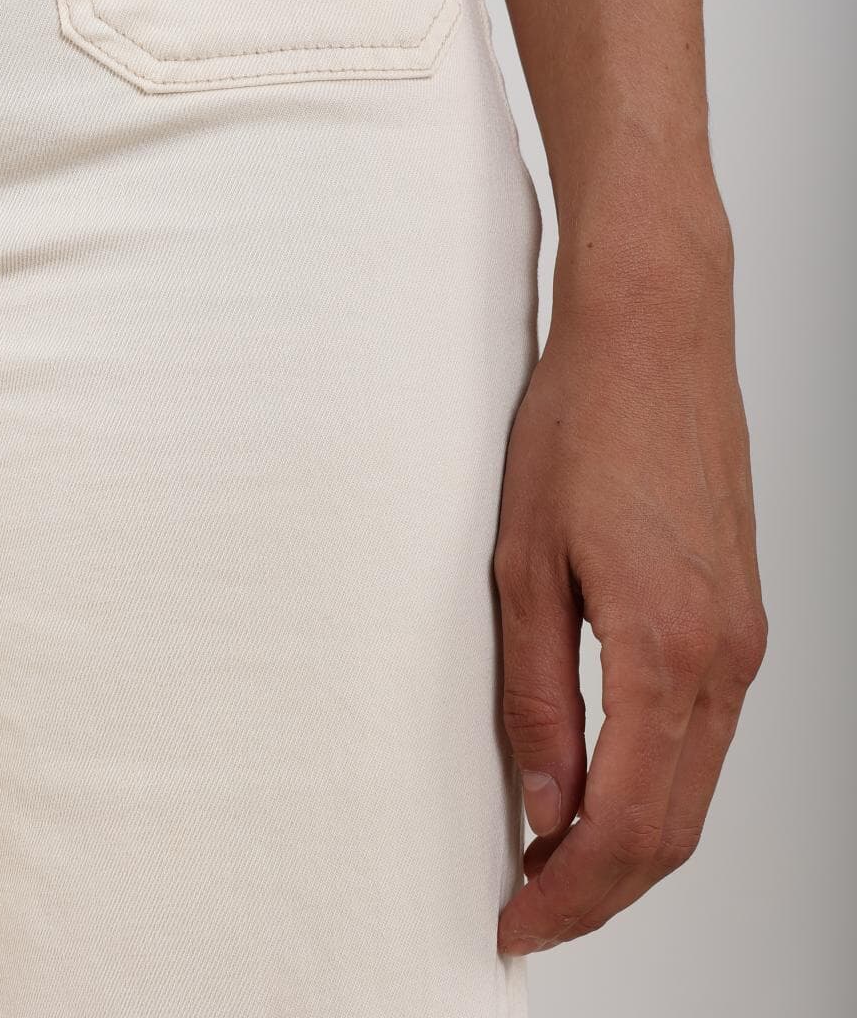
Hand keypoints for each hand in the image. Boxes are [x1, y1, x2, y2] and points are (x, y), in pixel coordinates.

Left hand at [494, 193, 765, 953]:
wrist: (655, 332)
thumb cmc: (583, 422)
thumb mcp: (525, 560)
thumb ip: (539, 693)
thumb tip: (544, 803)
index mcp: (668, 648)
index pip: (629, 826)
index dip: (570, 896)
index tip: (514, 925)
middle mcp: (725, 657)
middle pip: (676, 828)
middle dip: (601, 891)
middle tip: (527, 913)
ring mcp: (743, 636)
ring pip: (698, 788)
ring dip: (631, 844)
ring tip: (552, 864)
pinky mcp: (740, 613)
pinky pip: (707, 734)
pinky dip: (659, 784)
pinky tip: (604, 785)